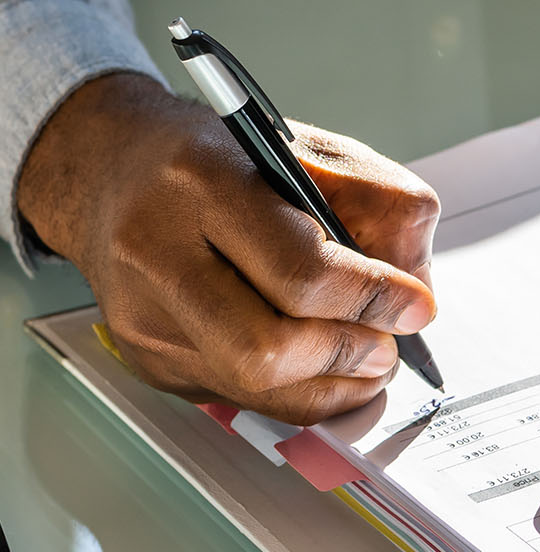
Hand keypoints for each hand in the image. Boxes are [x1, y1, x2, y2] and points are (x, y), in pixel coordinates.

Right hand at [18, 73, 440, 424]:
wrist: (111, 171)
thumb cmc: (222, 161)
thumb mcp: (314, 151)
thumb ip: (382, 205)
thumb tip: (414, 294)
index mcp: (204, 183)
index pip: (300, 270)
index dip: (373, 300)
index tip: (416, 307)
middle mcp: (158, 255)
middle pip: (266, 350)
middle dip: (346, 355)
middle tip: (386, 345)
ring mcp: (145, 318)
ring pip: (257, 389)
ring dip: (333, 384)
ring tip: (365, 355)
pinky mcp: (147, 361)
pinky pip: (242, 399)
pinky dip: (299, 389)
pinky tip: (321, 362)